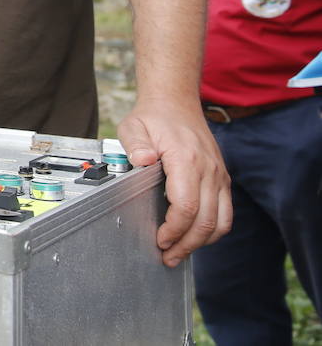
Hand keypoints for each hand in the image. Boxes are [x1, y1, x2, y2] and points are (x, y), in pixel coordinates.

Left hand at [118, 100, 231, 266]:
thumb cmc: (154, 118)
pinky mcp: (221, 179)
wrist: (176, 103)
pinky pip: (225, 212)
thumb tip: (142, 161)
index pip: (187, 206)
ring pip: (221, 221)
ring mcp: (218, 176)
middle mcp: (208, 170)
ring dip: (202, 242)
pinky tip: (195, 237)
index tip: (160, 240)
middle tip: (168, 256)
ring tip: (180, 252)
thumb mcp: (134, 127)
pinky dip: (212, 230)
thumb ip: (135, 145)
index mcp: (186, 160)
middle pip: (206, 220)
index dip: (174, 229)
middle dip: (186, 244)